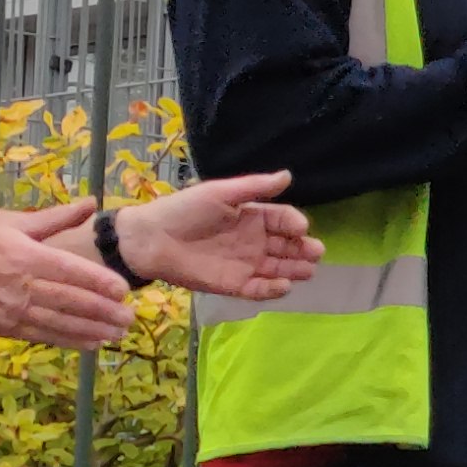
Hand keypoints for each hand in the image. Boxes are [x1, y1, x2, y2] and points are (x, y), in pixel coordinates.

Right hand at [0, 207, 139, 349]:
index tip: (123, 290)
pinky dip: (70, 340)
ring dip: (91, 330)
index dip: (97, 281)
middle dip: (102, 311)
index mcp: (25, 256)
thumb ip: (56, 219)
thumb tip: (92, 203)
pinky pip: (43, 336)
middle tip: (130, 317)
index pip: (68, 270)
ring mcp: (12, 310)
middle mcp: (19, 285)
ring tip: (118, 332)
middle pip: (68, 300)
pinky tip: (93, 342)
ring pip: (59, 322)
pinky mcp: (6, 328)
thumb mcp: (16, 226)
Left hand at [109, 170, 316, 299]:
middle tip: (316, 253)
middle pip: (286, 246)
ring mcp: (245, 264)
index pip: (282, 220)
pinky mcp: (233, 285)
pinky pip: (258, 289)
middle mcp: (253, 241)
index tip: (302, 229)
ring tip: (307, 272)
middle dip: (303, 250)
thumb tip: (288, 176)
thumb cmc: (184, 210)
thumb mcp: (220, 193)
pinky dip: (273, 290)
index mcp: (252, 216)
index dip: (295, 224)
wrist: (150, 239)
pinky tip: (284, 286)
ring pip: (278, 269)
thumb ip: (254, 187)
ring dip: (294, 270)